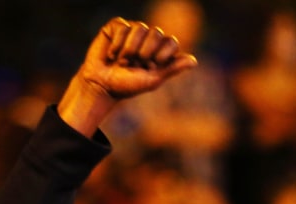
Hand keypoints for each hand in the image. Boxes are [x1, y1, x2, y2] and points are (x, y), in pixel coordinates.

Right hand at [82, 17, 197, 98]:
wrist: (101, 85)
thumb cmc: (127, 85)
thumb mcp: (152, 80)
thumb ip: (172, 69)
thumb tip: (194, 61)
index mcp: (159, 51)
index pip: (171, 41)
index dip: (162, 54)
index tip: (151, 67)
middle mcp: (148, 39)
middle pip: (157, 32)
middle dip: (145, 52)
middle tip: (134, 65)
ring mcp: (132, 31)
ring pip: (140, 28)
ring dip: (129, 49)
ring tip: (122, 61)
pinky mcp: (116, 27)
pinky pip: (122, 27)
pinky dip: (117, 44)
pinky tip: (111, 55)